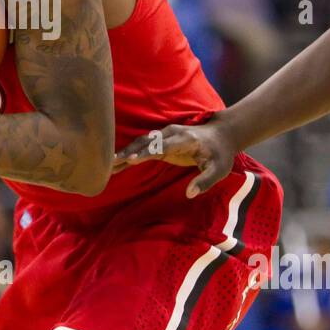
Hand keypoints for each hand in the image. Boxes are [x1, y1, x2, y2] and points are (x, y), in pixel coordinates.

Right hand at [112, 112, 235, 198]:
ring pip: (141, 142)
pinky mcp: (161, 141)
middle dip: (128, 152)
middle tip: (110, 163)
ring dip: (124, 152)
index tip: (132, 159)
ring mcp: (165, 136)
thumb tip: (189, 194)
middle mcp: (171, 134)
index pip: (163, 145)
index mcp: (185, 139)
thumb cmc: (220, 154)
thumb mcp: (219, 170)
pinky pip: (142, 146)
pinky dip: (128, 153)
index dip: (147, 152)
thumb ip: (205, 182)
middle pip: (146, 142)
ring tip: (107, 164)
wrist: (221, 135)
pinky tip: (115, 163)